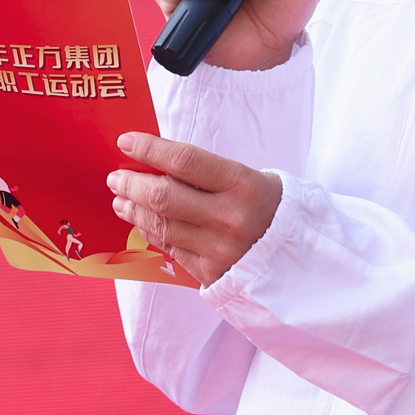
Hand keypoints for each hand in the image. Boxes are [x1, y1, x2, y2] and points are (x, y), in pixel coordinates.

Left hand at [108, 133, 281, 287]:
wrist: (298, 255)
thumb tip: (155, 163)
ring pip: (160, 225)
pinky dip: (150, 231)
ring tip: (122, 198)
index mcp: (242, 184)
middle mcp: (229, 218)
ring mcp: (218, 249)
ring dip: (134, 209)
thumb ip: (205, 172)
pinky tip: (142, 220)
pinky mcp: (211, 273)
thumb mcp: (248, 177)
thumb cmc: (268, 206)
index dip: (149, 149)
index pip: (183, 161)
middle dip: (131, 184)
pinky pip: (170, 248)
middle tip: (117, 177)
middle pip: (163, 196)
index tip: (126, 141)